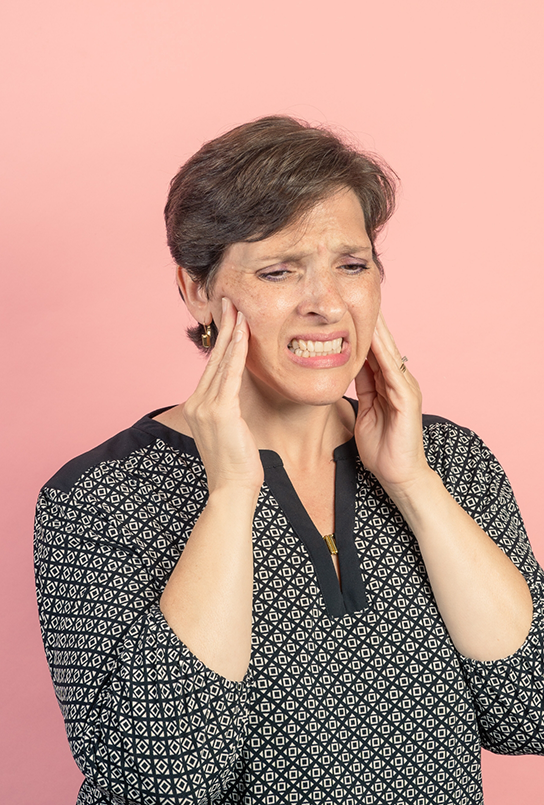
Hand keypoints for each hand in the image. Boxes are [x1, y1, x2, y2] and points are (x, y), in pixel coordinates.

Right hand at [183, 298, 263, 494]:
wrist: (231, 489)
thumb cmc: (236, 465)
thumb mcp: (229, 432)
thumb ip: (229, 410)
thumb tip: (237, 398)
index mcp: (198, 407)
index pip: (212, 367)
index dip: (221, 341)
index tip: (228, 318)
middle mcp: (197, 403)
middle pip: (213, 358)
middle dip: (224, 328)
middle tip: (230, 301)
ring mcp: (205, 407)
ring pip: (221, 362)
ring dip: (231, 332)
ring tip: (238, 308)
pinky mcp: (220, 411)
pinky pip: (230, 374)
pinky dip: (237, 351)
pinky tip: (243, 332)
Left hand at [354, 312, 428, 495]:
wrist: (399, 476)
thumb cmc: (382, 448)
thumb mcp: (365, 410)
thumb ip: (362, 388)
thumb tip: (347, 367)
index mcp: (388, 384)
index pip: (373, 350)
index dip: (360, 329)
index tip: (346, 308)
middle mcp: (399, 381)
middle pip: (382, 344)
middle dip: (370, 321)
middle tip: (355, 294)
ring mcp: (405, 389)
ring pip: (388, 352)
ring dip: (376, 330)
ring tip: (365, 306)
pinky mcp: (406, 400)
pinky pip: (392, 372)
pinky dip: (382, 354)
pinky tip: (373, 340)